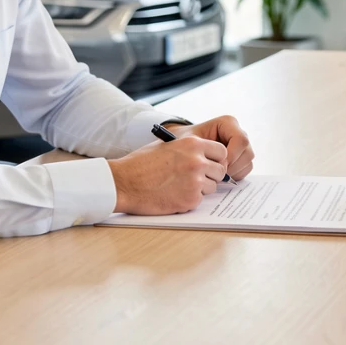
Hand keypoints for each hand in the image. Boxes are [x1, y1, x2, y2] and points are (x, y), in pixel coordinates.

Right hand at [107, 136, 227, 214]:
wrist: (124, 183)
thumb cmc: (141, 164)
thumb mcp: (168, 146)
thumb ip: (190, 150)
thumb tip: (207, 157)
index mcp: (193, 144)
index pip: (221, 151)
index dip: (216, 159)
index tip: (210, 164)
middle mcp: (197, 161)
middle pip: (220, 171)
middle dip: (210, 175)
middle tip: (195, 178)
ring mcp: (195, 181)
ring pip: (211, 187)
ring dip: (200, 189)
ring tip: (179, 186)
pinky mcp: (190, 199)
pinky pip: (199, 200)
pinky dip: (188, 200)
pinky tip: (172, 195)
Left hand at [165, 115, 254, 181]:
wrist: (184, 148)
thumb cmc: (185, 142)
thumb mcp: (189, 143)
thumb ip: (203, 150)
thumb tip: (220, 166)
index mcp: (228, 123)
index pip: (241, 140)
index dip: (231, 155)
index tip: (214, 165)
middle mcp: (238, 133)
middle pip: (247, 152)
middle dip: (232, 166)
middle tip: (215, 174)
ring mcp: (241, 146)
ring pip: (248, 162)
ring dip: (233, 172)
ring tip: (215, 174)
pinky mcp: (241, 157)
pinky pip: (246, 169)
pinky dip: (235, 175)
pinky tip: (220, 175)